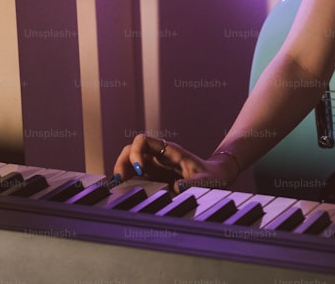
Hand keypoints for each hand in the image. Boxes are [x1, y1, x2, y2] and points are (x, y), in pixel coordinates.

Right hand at [113, 134, 239, 192]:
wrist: (215, 178)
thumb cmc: (211, 176)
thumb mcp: (206, 180)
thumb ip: (193, 184)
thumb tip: (177, 187)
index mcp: (169, 151)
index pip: (143, 141)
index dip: (135, 153)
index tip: (138, 170)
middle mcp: (157, 156)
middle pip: (130, 150)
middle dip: (122, 164)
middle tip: (121, 182)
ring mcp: (153, 166)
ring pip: (128, 162)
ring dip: (121, 173)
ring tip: (119, 189)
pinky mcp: (152, 177)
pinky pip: (133, 176)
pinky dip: (126, 183)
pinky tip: (124, 193)